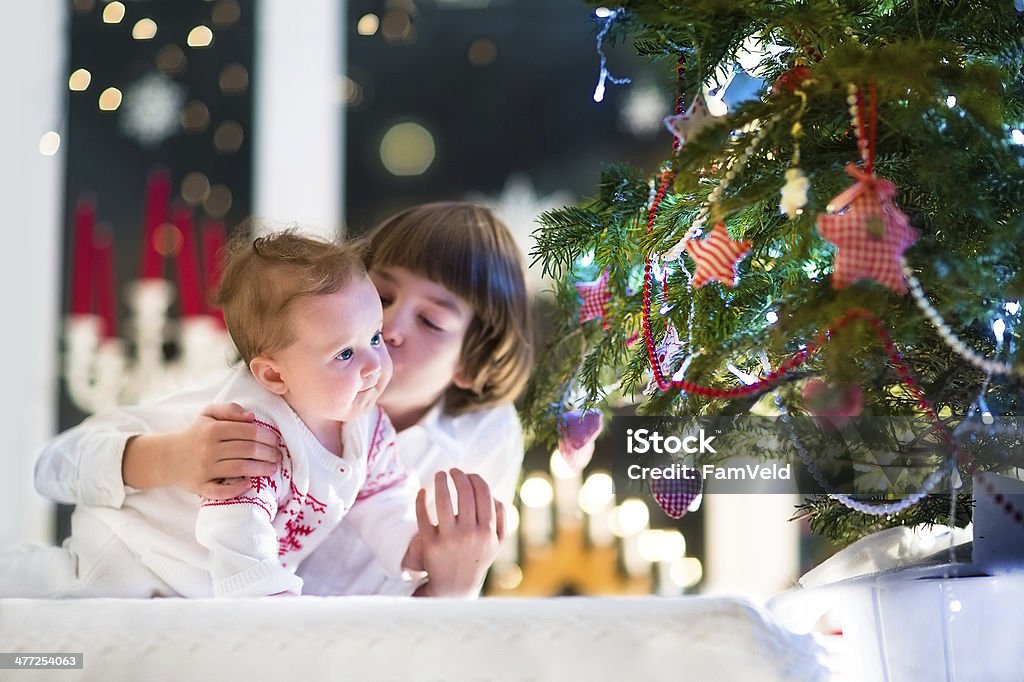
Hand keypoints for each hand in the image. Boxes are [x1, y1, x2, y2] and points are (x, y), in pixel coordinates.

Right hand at [122, 403, 281, 498]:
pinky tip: (249, 484)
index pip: (249, 432)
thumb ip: (230, 410)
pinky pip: (221, 491)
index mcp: (213, 429)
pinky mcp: (200, 486)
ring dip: (262, 469)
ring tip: (273, 468)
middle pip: (248, 450)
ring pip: (240, 468)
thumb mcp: (208, 414)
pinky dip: (237, 489)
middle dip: (269, 453)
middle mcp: (209, 449)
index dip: (268, 436)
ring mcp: (204, 469)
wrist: (168, 457)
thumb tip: (252, 417)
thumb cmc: (195, 434)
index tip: (277, 441)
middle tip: (279, 456)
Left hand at [412, 468, 505, 597]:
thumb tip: (494, 494)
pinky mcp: (430, 544)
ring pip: (444, 501)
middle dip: (458, 476)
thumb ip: (501, 518)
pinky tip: (423, 491)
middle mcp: (470, 534)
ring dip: (441, 482)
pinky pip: (423, 516)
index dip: (475, 478)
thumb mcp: (496, 542)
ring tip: (439, 475)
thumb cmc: (477, 558)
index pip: (483, 493)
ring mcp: (449, 539)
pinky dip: (421, 500)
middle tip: (452, 471)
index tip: (468, 474)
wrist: (455, 587)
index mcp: (487, 531)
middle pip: (465, 493)